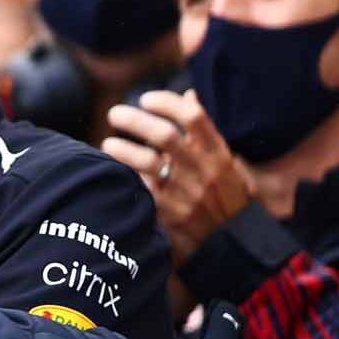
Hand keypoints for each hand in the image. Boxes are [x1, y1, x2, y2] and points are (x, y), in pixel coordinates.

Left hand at [103, 90, 251, 266]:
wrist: (231, 243)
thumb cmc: (223, 194)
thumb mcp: (225, 160)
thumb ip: (205, 129)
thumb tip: (189, 94)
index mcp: (217, 152)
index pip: (193, 116)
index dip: (167, 102)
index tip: (146, 99)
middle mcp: (202, 170)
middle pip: (163, 135)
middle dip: (134, 120)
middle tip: (115, 114)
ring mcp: (185, 192)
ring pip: (147, 163)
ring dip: (122, 149)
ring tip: (107, 145)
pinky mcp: (168, 213)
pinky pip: (140, 189)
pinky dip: (124, 177)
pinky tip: (110, 173)